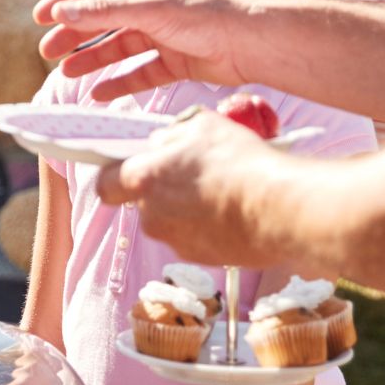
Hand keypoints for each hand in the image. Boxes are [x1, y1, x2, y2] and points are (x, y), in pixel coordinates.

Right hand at [33, 0, 258, 98]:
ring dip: (92, 59)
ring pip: (117, 48)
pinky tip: (98, 92)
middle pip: (101, 20)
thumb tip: (60, 12)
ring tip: (67, 73)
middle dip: (73, 35)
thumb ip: (102, 12)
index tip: (39, 18)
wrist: (248, 42)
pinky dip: (118, 82)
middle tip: (48, 51)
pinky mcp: (174, 62)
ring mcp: (162, 35)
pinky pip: (139, 73)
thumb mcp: (146, 8)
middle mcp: (150, 7)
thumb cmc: (202, 14)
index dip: (65, 2)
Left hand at [96, 109, 285, 266]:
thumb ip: (170, 135)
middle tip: (192, 173)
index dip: (114, 176)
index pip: (104, 184)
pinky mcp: (201, 258)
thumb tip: (161, 144)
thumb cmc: (239, 162)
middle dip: (162, 190)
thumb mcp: (200, 126)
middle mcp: (151, 215)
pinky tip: (231, 210)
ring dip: (186, 209)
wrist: (279, 208)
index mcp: (142, 180)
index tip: (128, 169)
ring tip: (219, 191)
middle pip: (144, 202)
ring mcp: (175, 241)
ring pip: (170, 221)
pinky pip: (195, 238)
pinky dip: (207, 226)